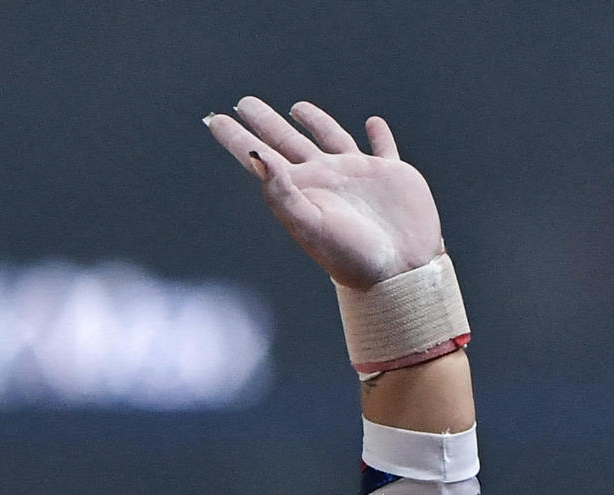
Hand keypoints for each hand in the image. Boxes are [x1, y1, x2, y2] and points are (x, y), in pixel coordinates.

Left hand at [203, 99, 443, 289]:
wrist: (398, 274)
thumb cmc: (351, 257)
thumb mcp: (309, 223)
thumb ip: (281, 190)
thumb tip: (255, 154)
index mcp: (301, 190)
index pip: (261, 157)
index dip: (237, 138)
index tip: (215, 118)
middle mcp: (324, 179)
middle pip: (287, 141)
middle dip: (265, 122)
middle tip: (245, 102)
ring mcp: (356, 176)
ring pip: (330, 138)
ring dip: (315, 121)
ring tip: (296, 108)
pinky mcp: (389, 175)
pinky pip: (383, 148)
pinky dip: (379, 135)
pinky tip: (373, 124)